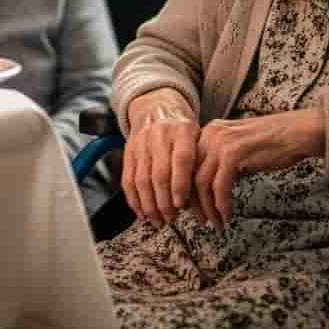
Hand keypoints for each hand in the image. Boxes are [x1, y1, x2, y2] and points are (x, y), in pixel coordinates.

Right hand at [123, 89, 199, 228]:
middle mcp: (160, 135)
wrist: (156, 107)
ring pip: (142, 180)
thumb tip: (201, 199)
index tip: (181, 205)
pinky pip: (128, 180)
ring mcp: (141, 143)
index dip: (181, 185)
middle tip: (171, 218)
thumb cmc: (183, 130)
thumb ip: (199, 163)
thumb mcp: (198, 137)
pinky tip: (142, 212)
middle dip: (165, 202)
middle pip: (160, 174)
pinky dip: (134, 200)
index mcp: (183, 130)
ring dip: (150, 205)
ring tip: (159, 220)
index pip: (182, 160)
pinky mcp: (128, 152)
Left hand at [194, 108, 324, 228]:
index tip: (191, 209)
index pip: (187, 165)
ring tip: (215, 223)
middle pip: (189, 174)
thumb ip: (220, 162)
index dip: (185, 189)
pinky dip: (222, 205)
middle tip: (202, 220)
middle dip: (193, 203)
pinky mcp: (234, 154)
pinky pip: (220, 187)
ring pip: (202, 184)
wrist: (297, 133)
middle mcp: (210, 134)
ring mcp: (221, 143)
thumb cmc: (272, 144)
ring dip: (207, 209)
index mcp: (208, 131)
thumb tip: (205, 190)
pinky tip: (228, 216)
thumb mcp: (238, 149)